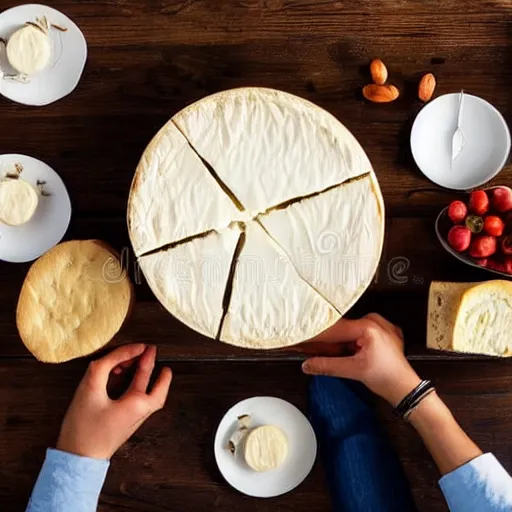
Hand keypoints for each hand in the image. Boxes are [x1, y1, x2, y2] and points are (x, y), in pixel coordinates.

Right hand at [57, 344, 171, 459]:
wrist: (77, 460)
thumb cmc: (83, 427)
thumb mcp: (90, 389)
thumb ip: (105, 366)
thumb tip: (118, 354)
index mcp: (139, 403)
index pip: (145, 372)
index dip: (143, 356)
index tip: (142, 345)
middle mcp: (141, 412)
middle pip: (155, 386)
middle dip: (152, 366)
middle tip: (150, 351)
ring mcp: (134, 419)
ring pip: (149, 394)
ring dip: (145, 377)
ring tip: (138, 361)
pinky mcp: (125, 423)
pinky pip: (137, 400)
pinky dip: (135, 387)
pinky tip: (123, 378)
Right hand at [302, 313, 420, 404]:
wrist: (406, 389)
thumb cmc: (388, 379)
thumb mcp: (353, 371)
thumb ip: (328, 365)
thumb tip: (308, 364)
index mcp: (369, 326)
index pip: (335, 329)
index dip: (317, 335)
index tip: (303, 338)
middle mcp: (375, 321)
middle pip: (341, 328)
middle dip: (326, 340)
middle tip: (310, 348)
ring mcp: (379, 326)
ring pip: (348, 331)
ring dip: (337, 342)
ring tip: (325, 352)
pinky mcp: (380, 333)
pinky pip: (357, 333)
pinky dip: (348, 342)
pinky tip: (343, 351)